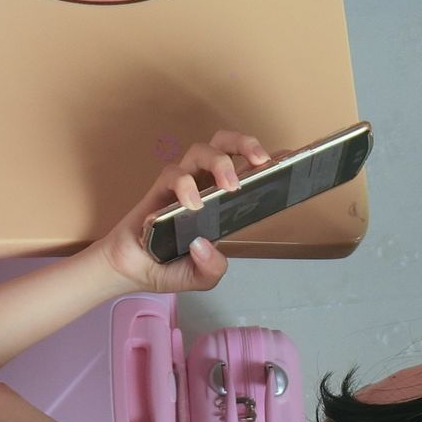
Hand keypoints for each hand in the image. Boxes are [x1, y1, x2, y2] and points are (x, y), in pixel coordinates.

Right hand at [95, 129, 275, 294]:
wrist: (132, 271)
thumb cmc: (169, 268)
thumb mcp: (202, 277)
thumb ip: (212, 268)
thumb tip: (206, 245)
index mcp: (222, 202)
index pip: (247, 172)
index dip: (266, 160)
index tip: (289, 156)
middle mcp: (205, 186)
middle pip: (225, 145)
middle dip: (246, 144)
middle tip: (260, 161)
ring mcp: (182, 184)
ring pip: (201, 150)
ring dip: (219, 161)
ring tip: (229, 185)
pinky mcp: (159, 189)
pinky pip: (173, 173)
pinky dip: (184, 185)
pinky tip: (191, 203)